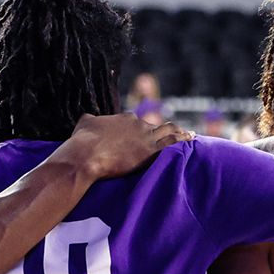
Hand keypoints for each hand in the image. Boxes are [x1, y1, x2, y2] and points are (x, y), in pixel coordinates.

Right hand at [56, 112, 194, 180]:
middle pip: (153, 127)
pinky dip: (183, 138)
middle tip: (171, 135)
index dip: (139, 130)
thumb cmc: (81, 142)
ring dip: (179, 132)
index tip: (142, 136)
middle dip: (160, 132)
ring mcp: (145, 135)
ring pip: (168, 130)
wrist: (86, 155)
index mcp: (123, 118)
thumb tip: (89, 118)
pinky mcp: (150, 150)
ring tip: (189, 135)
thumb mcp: (84, 124)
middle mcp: (137, 123)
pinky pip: (173, 141)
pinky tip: (191, 139)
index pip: (135, 123)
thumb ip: (90, 120)